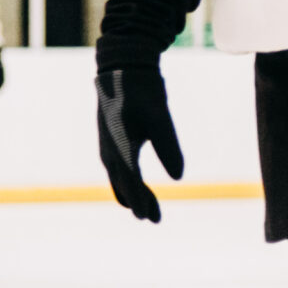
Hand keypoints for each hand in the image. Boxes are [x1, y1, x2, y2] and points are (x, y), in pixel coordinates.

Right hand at [96, 66, 185, 221]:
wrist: (123, 68)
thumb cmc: (142, 90)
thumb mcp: (160, 116)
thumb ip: (169, 146)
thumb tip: (179, 177)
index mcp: (119, 145)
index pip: (130, 180)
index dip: (139, 200)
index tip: (147, 218)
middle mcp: (109, 150)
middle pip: (124, 183)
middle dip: (139, 201)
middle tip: (154, 219)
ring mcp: (108, 146)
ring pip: (120, 178)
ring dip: (133, 194)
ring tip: (148, 212)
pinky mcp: (113, 141)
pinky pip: (119, 169)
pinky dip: (127, 182)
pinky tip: (135, 189)